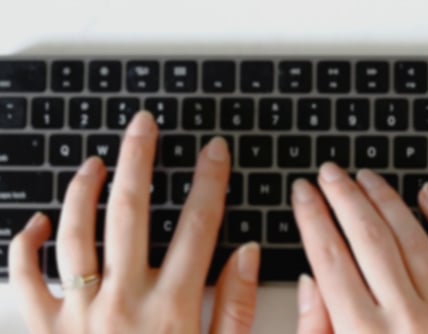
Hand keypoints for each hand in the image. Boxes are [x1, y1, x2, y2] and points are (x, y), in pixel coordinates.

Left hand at [9, 112, 259, 333]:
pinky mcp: (47, 331)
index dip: (210, 181)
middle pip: (129, 212)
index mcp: (171, 310)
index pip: (198, 226)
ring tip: (94, 161)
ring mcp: (78, 314)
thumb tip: (247, 252)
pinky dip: (25, 247)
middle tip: (143, 125)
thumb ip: (238, 306)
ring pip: (73, 233)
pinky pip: (24, 280)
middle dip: (139, 159)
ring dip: (82, 191)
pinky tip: (35, 223)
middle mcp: (121, 301)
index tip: (214, 151)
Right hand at [292, 163, 427, 333]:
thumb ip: (315, 330)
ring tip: (366, 176)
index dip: (311, 217)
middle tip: (329, 172)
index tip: (302, 192)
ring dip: (386, 200)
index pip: (328, 258)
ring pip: (411, 238)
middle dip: (343, 197)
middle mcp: (403, 319)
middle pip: (368, 239)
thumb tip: (309, 281)